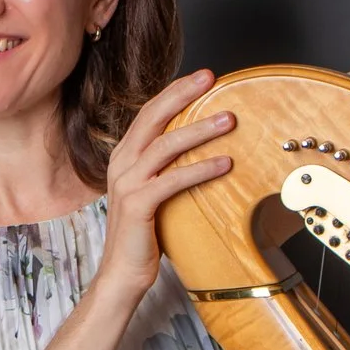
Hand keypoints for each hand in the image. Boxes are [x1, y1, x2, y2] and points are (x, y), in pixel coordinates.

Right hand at [93, 70, 234, 300]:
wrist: (122, 272)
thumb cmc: (144, 234)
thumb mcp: (153, 191)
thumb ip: (166, 167)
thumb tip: (201, 147)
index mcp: (123, 156)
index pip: (149, 113)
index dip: (174, 92)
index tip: (202, 77)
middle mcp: (121, 164)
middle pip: (153, 118)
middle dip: (183, 94)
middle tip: (211, 78)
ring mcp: (126, 183)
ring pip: (165, 145)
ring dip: (199, 130)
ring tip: (229, 120)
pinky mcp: (137, 204)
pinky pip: (172, 180)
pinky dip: (200, 169)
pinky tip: (225, 163)